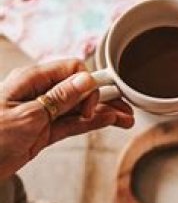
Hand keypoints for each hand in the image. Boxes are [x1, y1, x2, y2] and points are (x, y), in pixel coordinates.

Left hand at [0, 60, 133, 178]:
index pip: (71, 70)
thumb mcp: (26, 117)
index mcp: (30, 80)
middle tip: (127, 107)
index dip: (87, 84)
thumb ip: (58, 99)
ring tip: (126, 119)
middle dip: (104, 96)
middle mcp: (38, 93)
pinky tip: (108, 122)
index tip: (88, 104)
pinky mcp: (42, 132)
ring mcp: (41, 113)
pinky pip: (72, 124)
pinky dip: (90, 123)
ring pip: (79, 108)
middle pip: (79, 89)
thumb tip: (85, 80)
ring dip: (102, 112)